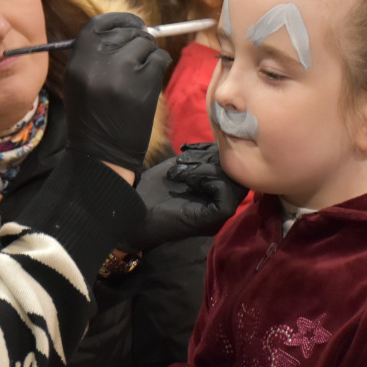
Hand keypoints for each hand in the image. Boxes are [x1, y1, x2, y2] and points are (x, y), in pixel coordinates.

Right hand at [64, 13, 170, 171]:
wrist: (101, 153)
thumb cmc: (92, 117)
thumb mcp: (80, 81)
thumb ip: (95, 54)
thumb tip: (124, 29)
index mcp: (78, 61)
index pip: (99, 23)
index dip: (119, 20)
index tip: (132, 24)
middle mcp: (97, 62)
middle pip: (126, 31)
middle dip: (138, 39)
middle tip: (140, 55)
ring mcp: (122, 72)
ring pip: (145, 43)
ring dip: (149, 54)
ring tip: (142, 73)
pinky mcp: (143, 84)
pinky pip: (159, 58)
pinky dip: (159, 65)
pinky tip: (151, 80)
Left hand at [126, 143, 243, 249]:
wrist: (130, 211)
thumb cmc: (149, 192)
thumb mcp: (176, 168)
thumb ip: (196, 159)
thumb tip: (215, 146)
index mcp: (211, 191)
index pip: (230, 167)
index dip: (214, 151)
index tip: (188, 148)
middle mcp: (218, 203)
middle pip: (236, 174)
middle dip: (212, 159)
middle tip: (185, 161)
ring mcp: (216, 214)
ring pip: (235, 184)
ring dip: (210, 170)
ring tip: (186, 173)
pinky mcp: (211, 220)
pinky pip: (227, 198)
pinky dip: (212, 182)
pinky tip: (190, 181)